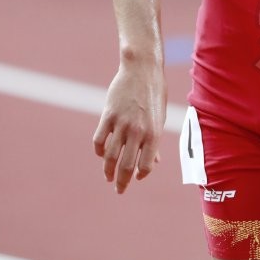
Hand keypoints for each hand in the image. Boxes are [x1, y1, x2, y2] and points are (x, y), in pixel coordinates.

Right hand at [93, 61, 166, 192]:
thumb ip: (154, 141)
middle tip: (119, 190)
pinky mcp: (108, 115)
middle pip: (125, 165)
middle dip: (121, 182)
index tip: (136, 177)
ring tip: (108, 177)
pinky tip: (102, 154)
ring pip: (110, 156)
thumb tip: (153, 163)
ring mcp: (121, 123)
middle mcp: (137, 131)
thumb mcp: (160, 117)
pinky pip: (99, 140)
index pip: (145, 165)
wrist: (142, 69)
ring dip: (107, 170)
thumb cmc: (154, 93)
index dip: (140, 174)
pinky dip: (99, 151)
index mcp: (154, 133)